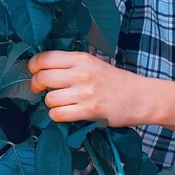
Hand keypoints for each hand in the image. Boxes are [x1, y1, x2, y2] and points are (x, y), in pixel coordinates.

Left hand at [28, 51, 152, 126]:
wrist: (141, 97)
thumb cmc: (115, 81)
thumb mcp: (93, 63)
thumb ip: (70, 64)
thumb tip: (41, 68)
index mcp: (81, 58)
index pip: (45, 58)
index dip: (33, 66)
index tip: (33, 72)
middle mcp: (81, 73)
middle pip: (42, 78)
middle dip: (36, 86)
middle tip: (40, 89)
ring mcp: (85, 92)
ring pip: (49, 99)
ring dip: (50, 103)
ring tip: (60, 102)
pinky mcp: (89, 110)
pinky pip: (58, 114)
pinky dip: (57, 116)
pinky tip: (65, 113)